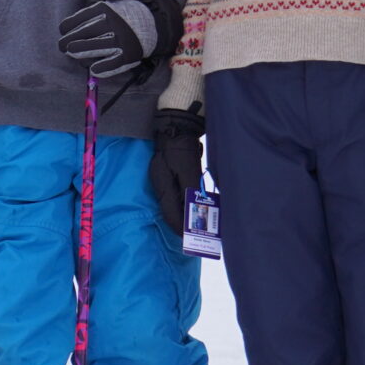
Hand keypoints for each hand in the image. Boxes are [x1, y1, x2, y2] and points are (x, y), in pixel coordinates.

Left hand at [56, 0, 169, 78]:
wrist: (151, 24)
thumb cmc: (122, 18)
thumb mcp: (107, 8)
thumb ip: (90, 16)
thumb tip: (67, 30)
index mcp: (103, 10)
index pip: (77, 20)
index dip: (66, 28)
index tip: (63, 32)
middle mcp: (111, 24)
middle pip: (82, 35)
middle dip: (68, 42)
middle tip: (64, 47)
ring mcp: (119, 40)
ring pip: (92, 49)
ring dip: (79, 53)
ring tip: (73, 53)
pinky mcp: (127, 55)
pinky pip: (109, 65)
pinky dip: (98, 68)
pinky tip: (93, 68)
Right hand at [149, 107, 204, 229]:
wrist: (177, 127)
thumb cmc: (181, 149)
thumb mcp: (188, 170)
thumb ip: (191, 191)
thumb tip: (196, 211)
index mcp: (164, 187)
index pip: (170, 215)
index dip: (181, 228)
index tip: (190, 238)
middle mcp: (163, 186)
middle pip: (173, 211)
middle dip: (185, 223)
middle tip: (199, 234)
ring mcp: (167, 180)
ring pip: (177, 203)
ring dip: (188, 213)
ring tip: (201, 222)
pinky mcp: (173, 175)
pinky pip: (180, 194)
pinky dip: (189, 202)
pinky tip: (199, 205)